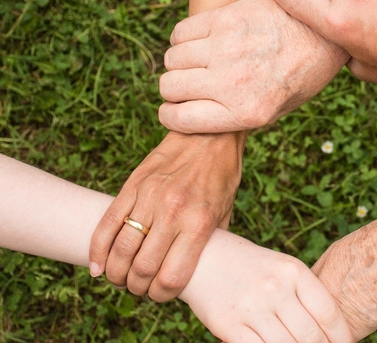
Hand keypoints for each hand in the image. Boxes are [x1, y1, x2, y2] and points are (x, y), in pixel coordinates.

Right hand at [89, 131, 244, 301]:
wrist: (209, 134)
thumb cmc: (222, 176)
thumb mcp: (225, 212)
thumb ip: (210, 241)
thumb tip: (196, 269)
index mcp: (199, 223)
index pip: (171, 277)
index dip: (161, 295)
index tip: (160, 295)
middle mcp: (173, 212)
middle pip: (142, 268)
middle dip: (137, 287)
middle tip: (139, 288)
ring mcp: (149, 197)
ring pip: (121, 249)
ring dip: (116, 273)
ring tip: (120, 278)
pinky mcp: (133, 185)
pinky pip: (107, 223)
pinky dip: (97, 249)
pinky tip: (98, 265)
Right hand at [158, 0, 348, 133]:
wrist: (321, 36)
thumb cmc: (297, 78)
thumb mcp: (273, 113)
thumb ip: (233, 118)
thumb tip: (192, 119)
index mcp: (245, 113)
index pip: (179, 119)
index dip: (171, 116)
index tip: (175, 110)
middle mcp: (233, 83)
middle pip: (170, 87)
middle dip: (174, 90)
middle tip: (190, 85)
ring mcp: (227, 48)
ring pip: (172, 59)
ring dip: (180, 63)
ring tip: (199, 62)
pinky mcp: (226, 19)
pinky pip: (181, 32)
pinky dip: (183, 39)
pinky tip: (202, 42)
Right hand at [179, 229, 353, 342]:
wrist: (203, 258)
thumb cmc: (251, 267)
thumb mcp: (282, 268)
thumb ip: (305, 294)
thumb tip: (331, 330)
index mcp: (293, 271)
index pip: (328, 313)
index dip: (342, 337)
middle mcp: (275, 288)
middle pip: (311, 336)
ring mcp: (251, 307)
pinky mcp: (229, 325)